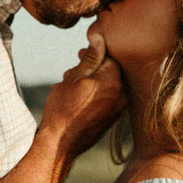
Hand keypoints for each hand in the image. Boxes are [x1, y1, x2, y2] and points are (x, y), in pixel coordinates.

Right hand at [38, 31, 123, 157]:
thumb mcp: (73, 78)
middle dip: (91, 70)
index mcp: (113, 81)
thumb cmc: (62, 109)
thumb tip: (99, 38)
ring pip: (107, 86)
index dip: (92, 55)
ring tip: (72, 89)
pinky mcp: (112, 119)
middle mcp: (121, 95)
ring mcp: (118, 109)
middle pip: (109, 72)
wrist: (60, 144)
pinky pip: (107, 99)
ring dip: (92, 83)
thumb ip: (90, 58)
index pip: (108, 57)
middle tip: (72, 74)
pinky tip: (78, 101)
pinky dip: (95, 96)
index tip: (78, 56)